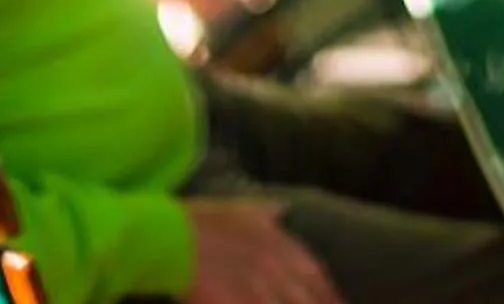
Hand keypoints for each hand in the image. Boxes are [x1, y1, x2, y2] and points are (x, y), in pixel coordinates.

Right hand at [184, 199, 340, 303]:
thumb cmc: (204, 223)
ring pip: (289, 303)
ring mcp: (259, 288)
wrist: (173, 236)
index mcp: (279, 243)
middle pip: (309, 297)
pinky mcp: (239, 302)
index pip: (316, 275)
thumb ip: (266, 212)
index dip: (331, 295)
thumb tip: (284, 209)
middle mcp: (276, 266)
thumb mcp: (240, 210)